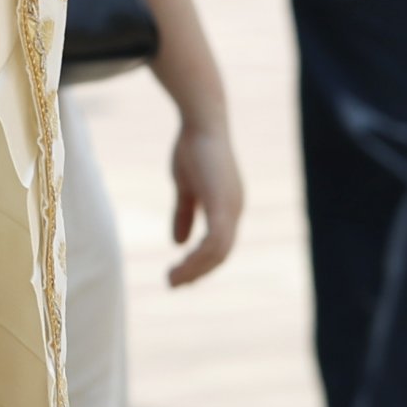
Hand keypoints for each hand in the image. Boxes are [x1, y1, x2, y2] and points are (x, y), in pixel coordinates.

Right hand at [165, 119, 243, 286]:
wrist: (201, 122)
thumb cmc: (193, 147)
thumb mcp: (185, 186)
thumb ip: (184, 213)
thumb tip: (178, 243)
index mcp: (227, 206)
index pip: (219, 245)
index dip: (200, 263)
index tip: (179, 275)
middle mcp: (235, 210)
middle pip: (220, 254)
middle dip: (197, 272)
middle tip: (173, 284)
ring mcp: (232, 208)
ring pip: (218, 253)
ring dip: (195, 269)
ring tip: (172, 279)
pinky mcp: (223, 206)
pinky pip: (214, 242)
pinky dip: (197, 257)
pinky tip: (180, 262)